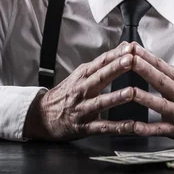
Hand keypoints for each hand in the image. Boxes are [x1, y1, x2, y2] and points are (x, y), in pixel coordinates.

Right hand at [23, 42, 137, 140]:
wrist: (43, 116)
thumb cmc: (67, 93)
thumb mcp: (81, 74)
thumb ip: (103, 63)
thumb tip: (125, 47)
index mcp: (83, 76)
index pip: (101, 62)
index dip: (115, 55)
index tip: (130, 48)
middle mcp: (82, 90)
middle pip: (101, 77)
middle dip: (116, 68)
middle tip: (131, 60)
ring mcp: (83, 109)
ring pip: (101, 102)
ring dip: (116, 97)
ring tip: (131, 92)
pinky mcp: (85, 127)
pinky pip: (103, 127)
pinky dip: (117, 127)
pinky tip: (131, 125)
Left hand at [130, 45, 173, 142]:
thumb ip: (163, 71)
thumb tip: (143, 57)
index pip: (160, 65)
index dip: (146, 56)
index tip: (133, 48)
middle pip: (160, 80)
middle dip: (144, 69)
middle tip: (130, 60)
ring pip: (160, 104)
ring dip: (145, 98)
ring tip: (131, 92)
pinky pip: (159, 129)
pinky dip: (147, 128)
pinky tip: (135, 126)